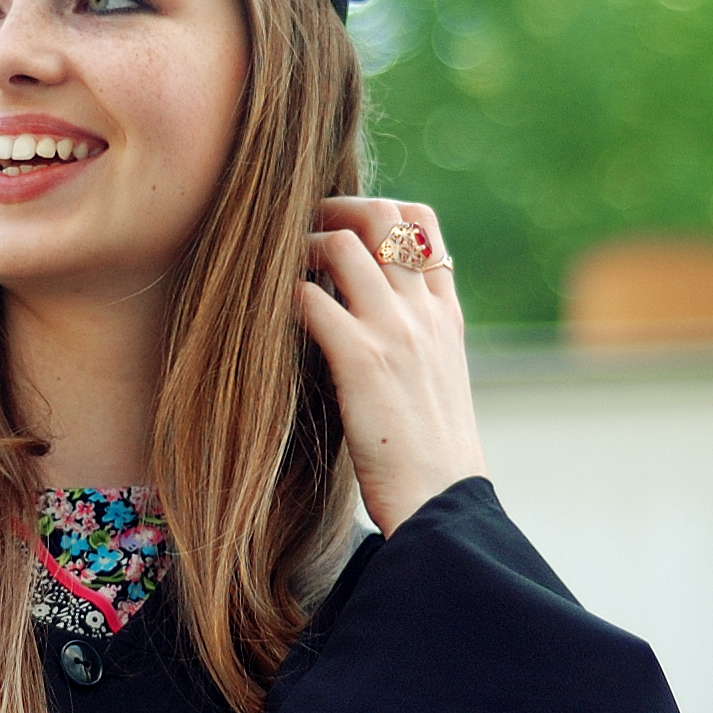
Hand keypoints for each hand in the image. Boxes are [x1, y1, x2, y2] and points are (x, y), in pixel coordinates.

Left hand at [296, 196, 485, 535]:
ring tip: (277, 271)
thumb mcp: (437, 382)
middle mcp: (424, 312)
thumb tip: (366, 321)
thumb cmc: (430, 458)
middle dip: (333, 207)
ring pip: (343, 244)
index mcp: (445, 314)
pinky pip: (310, 298)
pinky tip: (267, 314)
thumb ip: (413, 341)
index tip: (341, 227)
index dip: (376, 209)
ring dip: (301, 246)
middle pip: (382, 214)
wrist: (442, 504)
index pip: (422, 222)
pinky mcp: (362, 360)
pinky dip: (283, 294)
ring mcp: (395, 331)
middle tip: (299, 231)